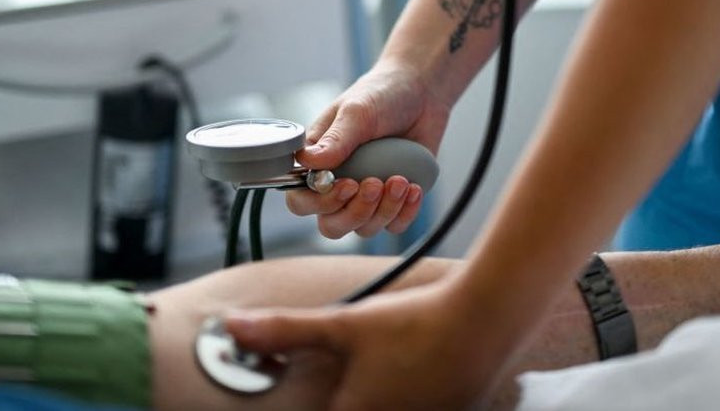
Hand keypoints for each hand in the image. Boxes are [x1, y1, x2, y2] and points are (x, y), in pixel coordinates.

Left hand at [224, 281, 499, 410]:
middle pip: (353, 408)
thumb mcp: (344, 324)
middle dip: (345, 391)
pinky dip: (410, 390)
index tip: (312, 387)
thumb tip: (233, 328)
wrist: (486, 318)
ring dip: (379, 391)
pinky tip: (416, 364)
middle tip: (355, 365)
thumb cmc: (415, 323)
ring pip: (391, 408)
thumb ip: (286, 332)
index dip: (313, 401)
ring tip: (387, 361)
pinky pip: (419, 405)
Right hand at [285, 60, 451, 238]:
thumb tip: (306, 162)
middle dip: (355, 212)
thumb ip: (335, 139)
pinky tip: (414, 188)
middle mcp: (336, 185)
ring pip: (364, 228)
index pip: (301, 200)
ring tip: (402, 180)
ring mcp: (366, 196)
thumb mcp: (358, 112)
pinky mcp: (393, 201)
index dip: (321, 202)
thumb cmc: (381, 95)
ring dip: (385, 209)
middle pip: (331, 225)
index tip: (348, 184)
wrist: (421, 93)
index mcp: (316, 164)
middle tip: (376, 183)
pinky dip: (405, 213)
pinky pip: (394, 226)